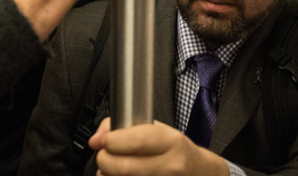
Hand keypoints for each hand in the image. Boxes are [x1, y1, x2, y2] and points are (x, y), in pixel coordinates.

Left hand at [89, 118, 228, 175]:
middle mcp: (171, 166)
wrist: (198, 172)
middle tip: (102, 155)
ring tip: (110, 168)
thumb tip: (98, 137)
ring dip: (108, 175)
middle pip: (125, 167)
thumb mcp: (157, 129)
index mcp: (170, 142)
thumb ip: (125, 126)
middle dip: (105, 160)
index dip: (111, 141)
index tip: (99, 141)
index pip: (136, 141)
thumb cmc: (173, 149)